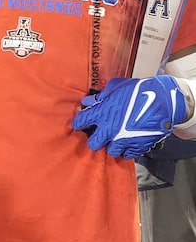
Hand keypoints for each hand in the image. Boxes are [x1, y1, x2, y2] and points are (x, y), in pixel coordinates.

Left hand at [72, 75, 186, 158]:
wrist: (162, 101)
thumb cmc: (138, 90)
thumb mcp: (116, 87)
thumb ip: (101, 96)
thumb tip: (90, 101)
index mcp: (101, 114)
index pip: (80, 122)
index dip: (79, 122)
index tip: (81, 122)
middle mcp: (109, 130)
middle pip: (93, 144)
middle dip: (95, 139)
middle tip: (100, 134)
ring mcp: (123, 141)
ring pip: (111, 151)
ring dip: (112, 145)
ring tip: (116, 139)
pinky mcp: (136, 147)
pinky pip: (128, 154)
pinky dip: (127, 150)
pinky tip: (129, 142)